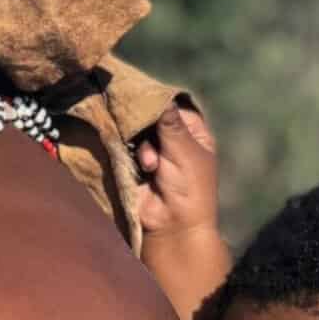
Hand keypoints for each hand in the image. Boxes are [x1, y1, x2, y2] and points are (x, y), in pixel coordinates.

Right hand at [134, 101, 219, 238]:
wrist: (172, 226)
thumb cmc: (190, 187)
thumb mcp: (184, 149)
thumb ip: (168, 120)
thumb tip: (156, 93)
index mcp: (192, 132)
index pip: (171, 105)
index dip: (158, 102)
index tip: (144, 98)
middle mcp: (171, 139)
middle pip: (150, 117)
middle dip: (148, 128)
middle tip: (153, 141)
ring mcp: (151, 152)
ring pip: (136, 132)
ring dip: (143, 148)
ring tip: (152, 165)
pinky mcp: (133, 165)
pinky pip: (126, 148)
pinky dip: (132, 155)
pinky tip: (143, 168)